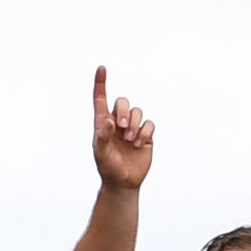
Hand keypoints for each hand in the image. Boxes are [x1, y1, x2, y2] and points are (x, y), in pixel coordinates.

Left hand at [89, 66, 155, 190]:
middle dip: (124, 111)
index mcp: (103, 123)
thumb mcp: (101, 153)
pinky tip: (139, 143)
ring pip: (138, 111)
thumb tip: (106, 121)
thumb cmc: (108, 168)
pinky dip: (145, 131)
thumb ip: (103, 137)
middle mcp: (118, 122)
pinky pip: (149, 123)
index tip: (101, 68)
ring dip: (135, 124)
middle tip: (121, 128)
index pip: (101, 99)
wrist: (124, 182)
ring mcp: (132, 128)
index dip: (101, 83)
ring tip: (130, 140)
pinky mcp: (146, 135)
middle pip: (123, 102)